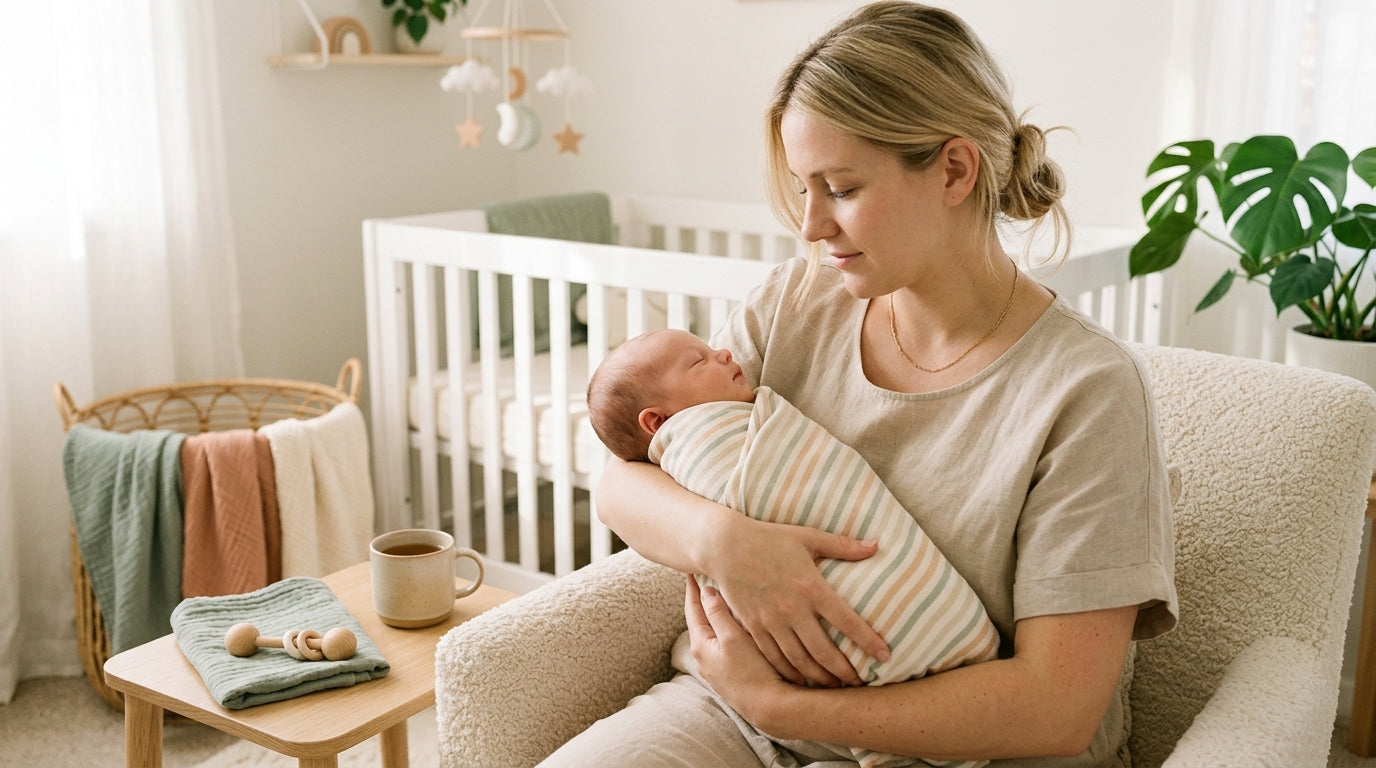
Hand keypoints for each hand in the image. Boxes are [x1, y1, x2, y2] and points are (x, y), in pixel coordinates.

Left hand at [684, 575, 790, 718]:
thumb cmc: (752, 671)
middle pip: (700, 620)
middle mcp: (703, 657)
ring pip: (712, 632)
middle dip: (702, 600)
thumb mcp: (733, 637)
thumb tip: (705, 591)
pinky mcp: (729, 673)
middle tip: (704, 578)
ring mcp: (716, 667)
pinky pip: (722, 643)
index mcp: (700, 644)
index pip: (692, 609)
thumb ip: (718, 613)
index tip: (691, 569)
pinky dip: (724, 629)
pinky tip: (733, 625)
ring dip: (714, 614)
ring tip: (719, 597)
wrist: (769, 707)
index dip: (692, 588)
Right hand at [706, 516, 888, 686]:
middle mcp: (793, 609)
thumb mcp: (808, 537)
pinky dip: (790, 673)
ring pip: (799, 661)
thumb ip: (843, 545)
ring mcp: (771, 621)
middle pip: (824, 651)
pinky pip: (774, 658)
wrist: (724, 546)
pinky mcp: (753, 627)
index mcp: (811, 587)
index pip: (848, 621)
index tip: (885, 655)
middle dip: (845, 671)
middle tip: (861, 682)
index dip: (869, 641)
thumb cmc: (769, 538)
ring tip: (835, 687)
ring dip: (819, 678)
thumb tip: (876, 545)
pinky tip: (802, 681)